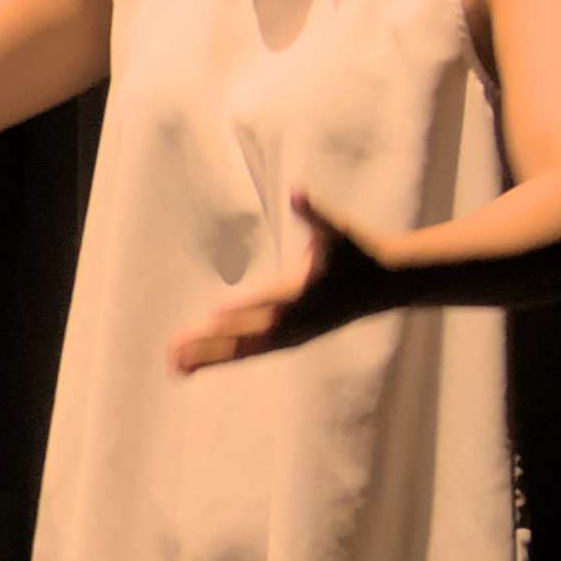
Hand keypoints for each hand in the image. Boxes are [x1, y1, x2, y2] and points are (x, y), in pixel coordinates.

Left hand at [168, 190, 403, 371]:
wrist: (389, 282)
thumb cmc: (359, 249)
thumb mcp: (338, 228)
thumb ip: (314, 212)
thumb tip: (299, 191)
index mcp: (304, 290)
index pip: (268, 301)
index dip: (242, 307)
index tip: (213, 315)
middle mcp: (297, 319)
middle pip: (247, 333)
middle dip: (210, 342)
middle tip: (172, 350)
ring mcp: (294, 334)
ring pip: (245, 350)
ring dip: (209, 359)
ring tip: (173, 368)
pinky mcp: (293, 340)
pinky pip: (252, 353)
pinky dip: (223, 360)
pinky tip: (195, 368)